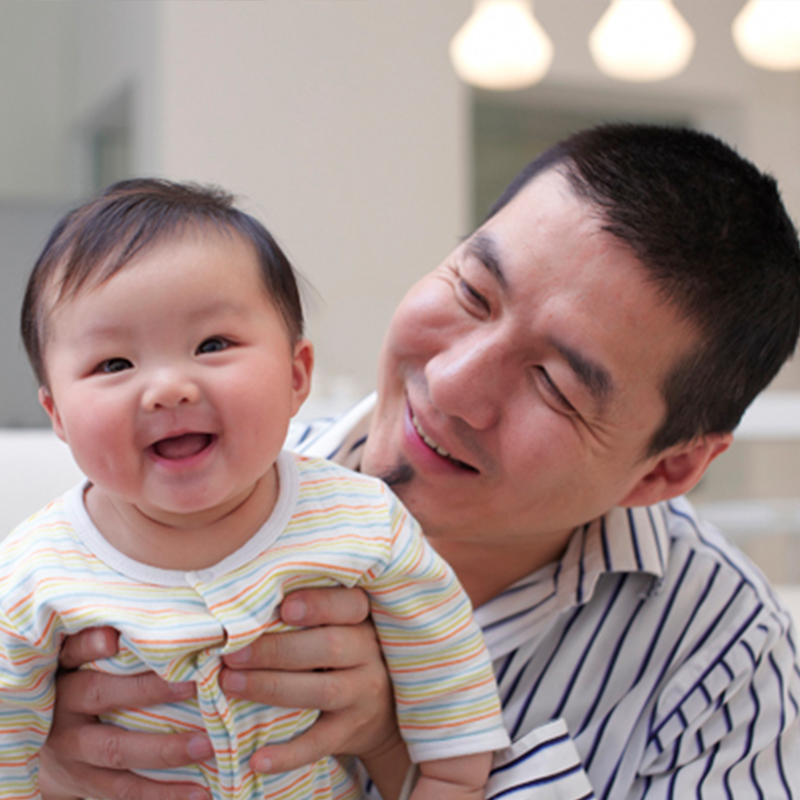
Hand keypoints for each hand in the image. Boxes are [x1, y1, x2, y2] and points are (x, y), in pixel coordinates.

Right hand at [39, 627, 213, 799]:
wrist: (44, 748)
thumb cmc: (82, 686)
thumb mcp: (81, 661)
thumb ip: (107, 640)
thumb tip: (156, 614)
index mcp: (65, 672)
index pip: (74, 652)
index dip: (91, 645)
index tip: (116, 639)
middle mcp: (63, 710)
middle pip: (101, 695)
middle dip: (149, 690)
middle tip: (195, 686)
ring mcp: (72, 751)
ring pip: (117, 751)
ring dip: (165, 750)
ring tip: (208, 746)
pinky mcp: (83, 783)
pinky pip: (123, 792)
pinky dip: (162, 794)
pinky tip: (199, 793)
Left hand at [220, 587, 406, 784]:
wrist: (384, 710)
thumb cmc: (344, 653)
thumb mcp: (341, 626)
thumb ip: (311, 612)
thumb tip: (248, 599)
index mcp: (364, 621)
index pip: (351, 605)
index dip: (319, 605)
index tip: (284, 607)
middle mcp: (369, 654)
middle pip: (328, 647)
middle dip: (276, 649)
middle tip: (233, 652)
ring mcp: (363, 694)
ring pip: (321, 691)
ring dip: (272, 686)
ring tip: (230, 682)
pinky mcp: (352, 731)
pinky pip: (320, 743)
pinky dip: (288, 753)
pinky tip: (257, 758)